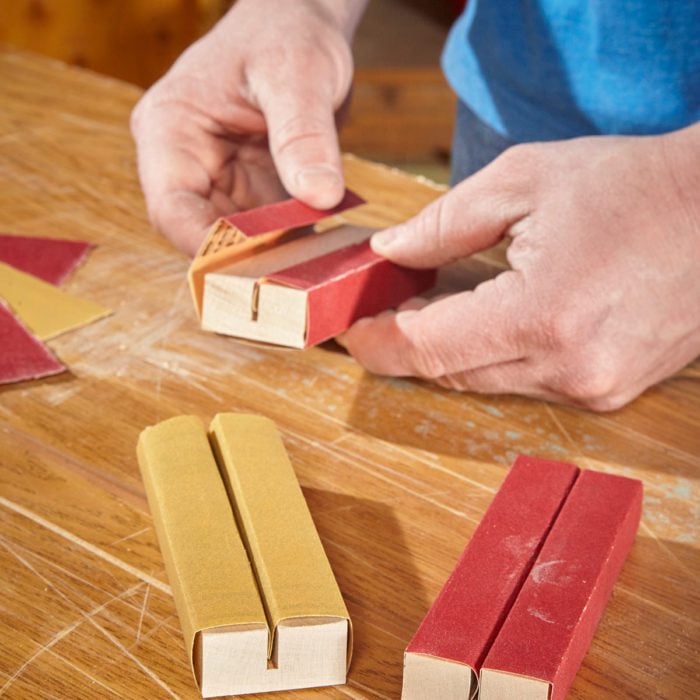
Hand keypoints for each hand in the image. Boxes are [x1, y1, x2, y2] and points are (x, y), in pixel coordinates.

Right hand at [130, 0, 365, 253]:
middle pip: (200, 233)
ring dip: (268, 258)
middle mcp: (186, 162)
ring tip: (306, 273)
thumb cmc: (286, 31)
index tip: (252, 273)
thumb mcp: (296, 74)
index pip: (171, 208)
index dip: (205, 247)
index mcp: (170, 130)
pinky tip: (316, 255)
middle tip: (288, 283)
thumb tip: (320, 197)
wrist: (302, 22)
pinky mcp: (250, 190)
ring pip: (234, 241)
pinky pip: (264, 230)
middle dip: (242, 261)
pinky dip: (287, 244)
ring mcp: (219, 180)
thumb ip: (304, 134)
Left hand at [339, 125, 699, 410]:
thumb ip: (444, 223)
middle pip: (451, 374)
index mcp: (543, 315)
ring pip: (485, 383)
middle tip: (381, 309)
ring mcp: (594, 388)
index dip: (379, 342)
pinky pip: (524, 382)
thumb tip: (390, 252)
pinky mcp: (609, 391)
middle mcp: (570, 368)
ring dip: (448, 351)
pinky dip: (492, 356)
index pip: (428, 350)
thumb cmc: (634, 186)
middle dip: (406, 346)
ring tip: (427, 308)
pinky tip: (484, 321)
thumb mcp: (525, 180)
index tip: (352, 327)